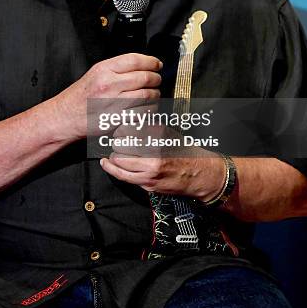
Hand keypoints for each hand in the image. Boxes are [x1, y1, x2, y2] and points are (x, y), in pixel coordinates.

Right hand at [47, 53, 161, 141]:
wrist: (65, 117)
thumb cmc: (80, 97)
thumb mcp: (95, 74)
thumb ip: (116, 68)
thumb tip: (142, 65)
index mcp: (104, 69)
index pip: (134, 60)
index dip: (151, 61)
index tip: (157, 64)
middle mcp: (109, 84)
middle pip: (144, 77)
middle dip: (156, 79)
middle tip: (157, 80)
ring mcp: (113, 102)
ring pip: (147, 95)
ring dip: (155, 95)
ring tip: (153, 95)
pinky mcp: (117, 119)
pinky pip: (142, 112)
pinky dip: (149, 110)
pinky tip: (147, 108)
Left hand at [100, 133, 225, 199]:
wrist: (201, 174)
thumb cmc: (184, 151)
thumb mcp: (169, 132)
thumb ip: (149, 128)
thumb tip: (126, 123)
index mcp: (159, 135)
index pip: (127, 129)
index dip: (120, 129)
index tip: (119, 130)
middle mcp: (154, 151)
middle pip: (121, 144)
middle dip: (116, 143)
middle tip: (117, 141)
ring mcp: (151, 170)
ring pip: (120, 160)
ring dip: (115, 156)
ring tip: (117, 152)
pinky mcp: (148, 184)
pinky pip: (123, 176)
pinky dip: (111, 168)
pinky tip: (106, 163)